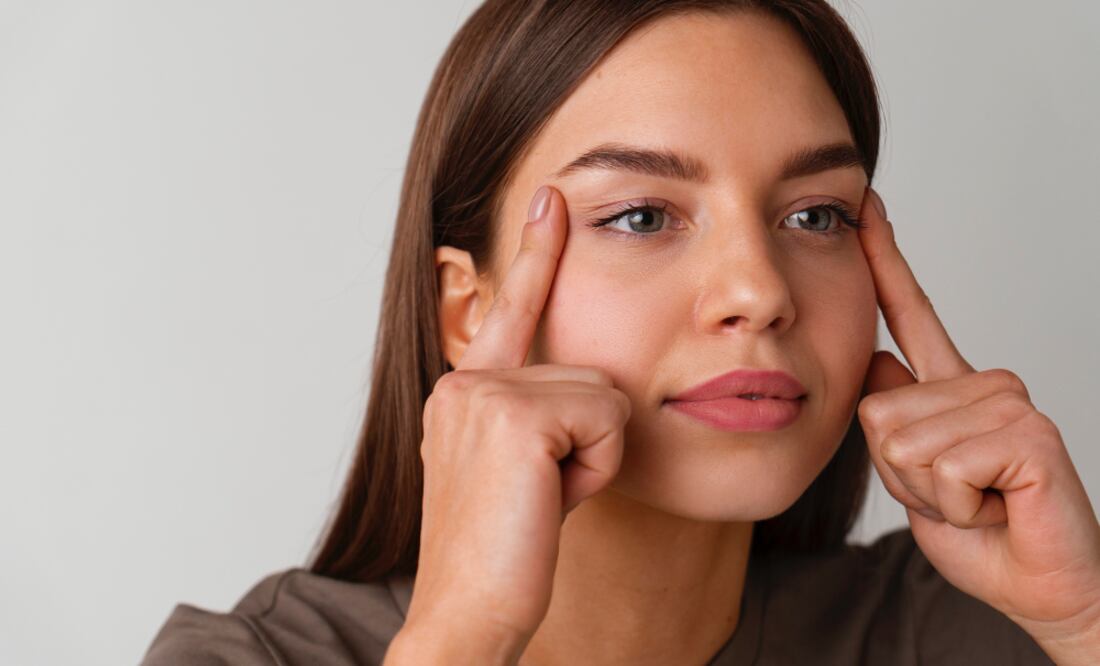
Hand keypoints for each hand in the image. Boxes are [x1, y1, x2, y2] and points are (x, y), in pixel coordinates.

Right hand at [401, 185, 631, 658]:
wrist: (469, 610)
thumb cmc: (502, 551)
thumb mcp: (517, 471)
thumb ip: (536, 417)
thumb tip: (593, 392)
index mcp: (464, 392)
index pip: (509, 311)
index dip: (534, 254)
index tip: (549, 197)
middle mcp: (465, 382)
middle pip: (589, 370)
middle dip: (588, 440)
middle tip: (541, 494)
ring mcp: (483, 392)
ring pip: (604, 394)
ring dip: (593, 457)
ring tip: (543, 499)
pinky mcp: (515, 413)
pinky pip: (608, 419)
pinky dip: (597, 468)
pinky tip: (551, 499)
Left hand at [855, 186, 1099, 661]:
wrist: (1041, 587)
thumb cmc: (984, 535)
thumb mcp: (918, 477)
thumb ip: (899, 418)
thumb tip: (879, 358)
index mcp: (953, 389)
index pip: (913, 312)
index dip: (885, 260)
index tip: (866, 206)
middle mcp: (983, 383)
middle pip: (878, 409)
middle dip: (899, 473)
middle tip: (956, 494)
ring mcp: (1009, 401)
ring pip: (903, 442)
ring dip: (928, 493)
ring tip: (978, 501)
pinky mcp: (1029, 432)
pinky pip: (941, 466)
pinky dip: (954, 504)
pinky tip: (996, 505)